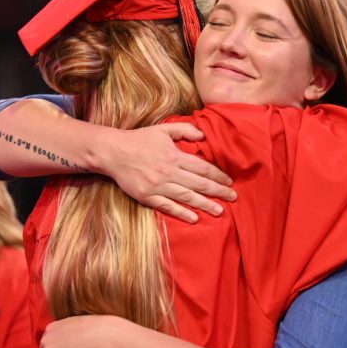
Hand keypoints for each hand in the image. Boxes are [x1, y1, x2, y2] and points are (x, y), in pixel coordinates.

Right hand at [95, 123, 235, 223]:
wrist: (113, 152)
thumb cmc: (139, 139)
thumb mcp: (163, 129)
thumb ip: (185, 130)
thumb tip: (203, 135)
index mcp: (175, 156)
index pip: (202, 167)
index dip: (218, 175)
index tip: (229, 181)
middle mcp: (169, 172)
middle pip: (199, 184)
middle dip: (218, 191)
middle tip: (233, 198)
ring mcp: (158, 186)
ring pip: (186, 197)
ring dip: (204, 204)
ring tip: (219, 211)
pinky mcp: (147, 196)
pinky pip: (167, 206)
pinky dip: (181, 212)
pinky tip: (194, 218)